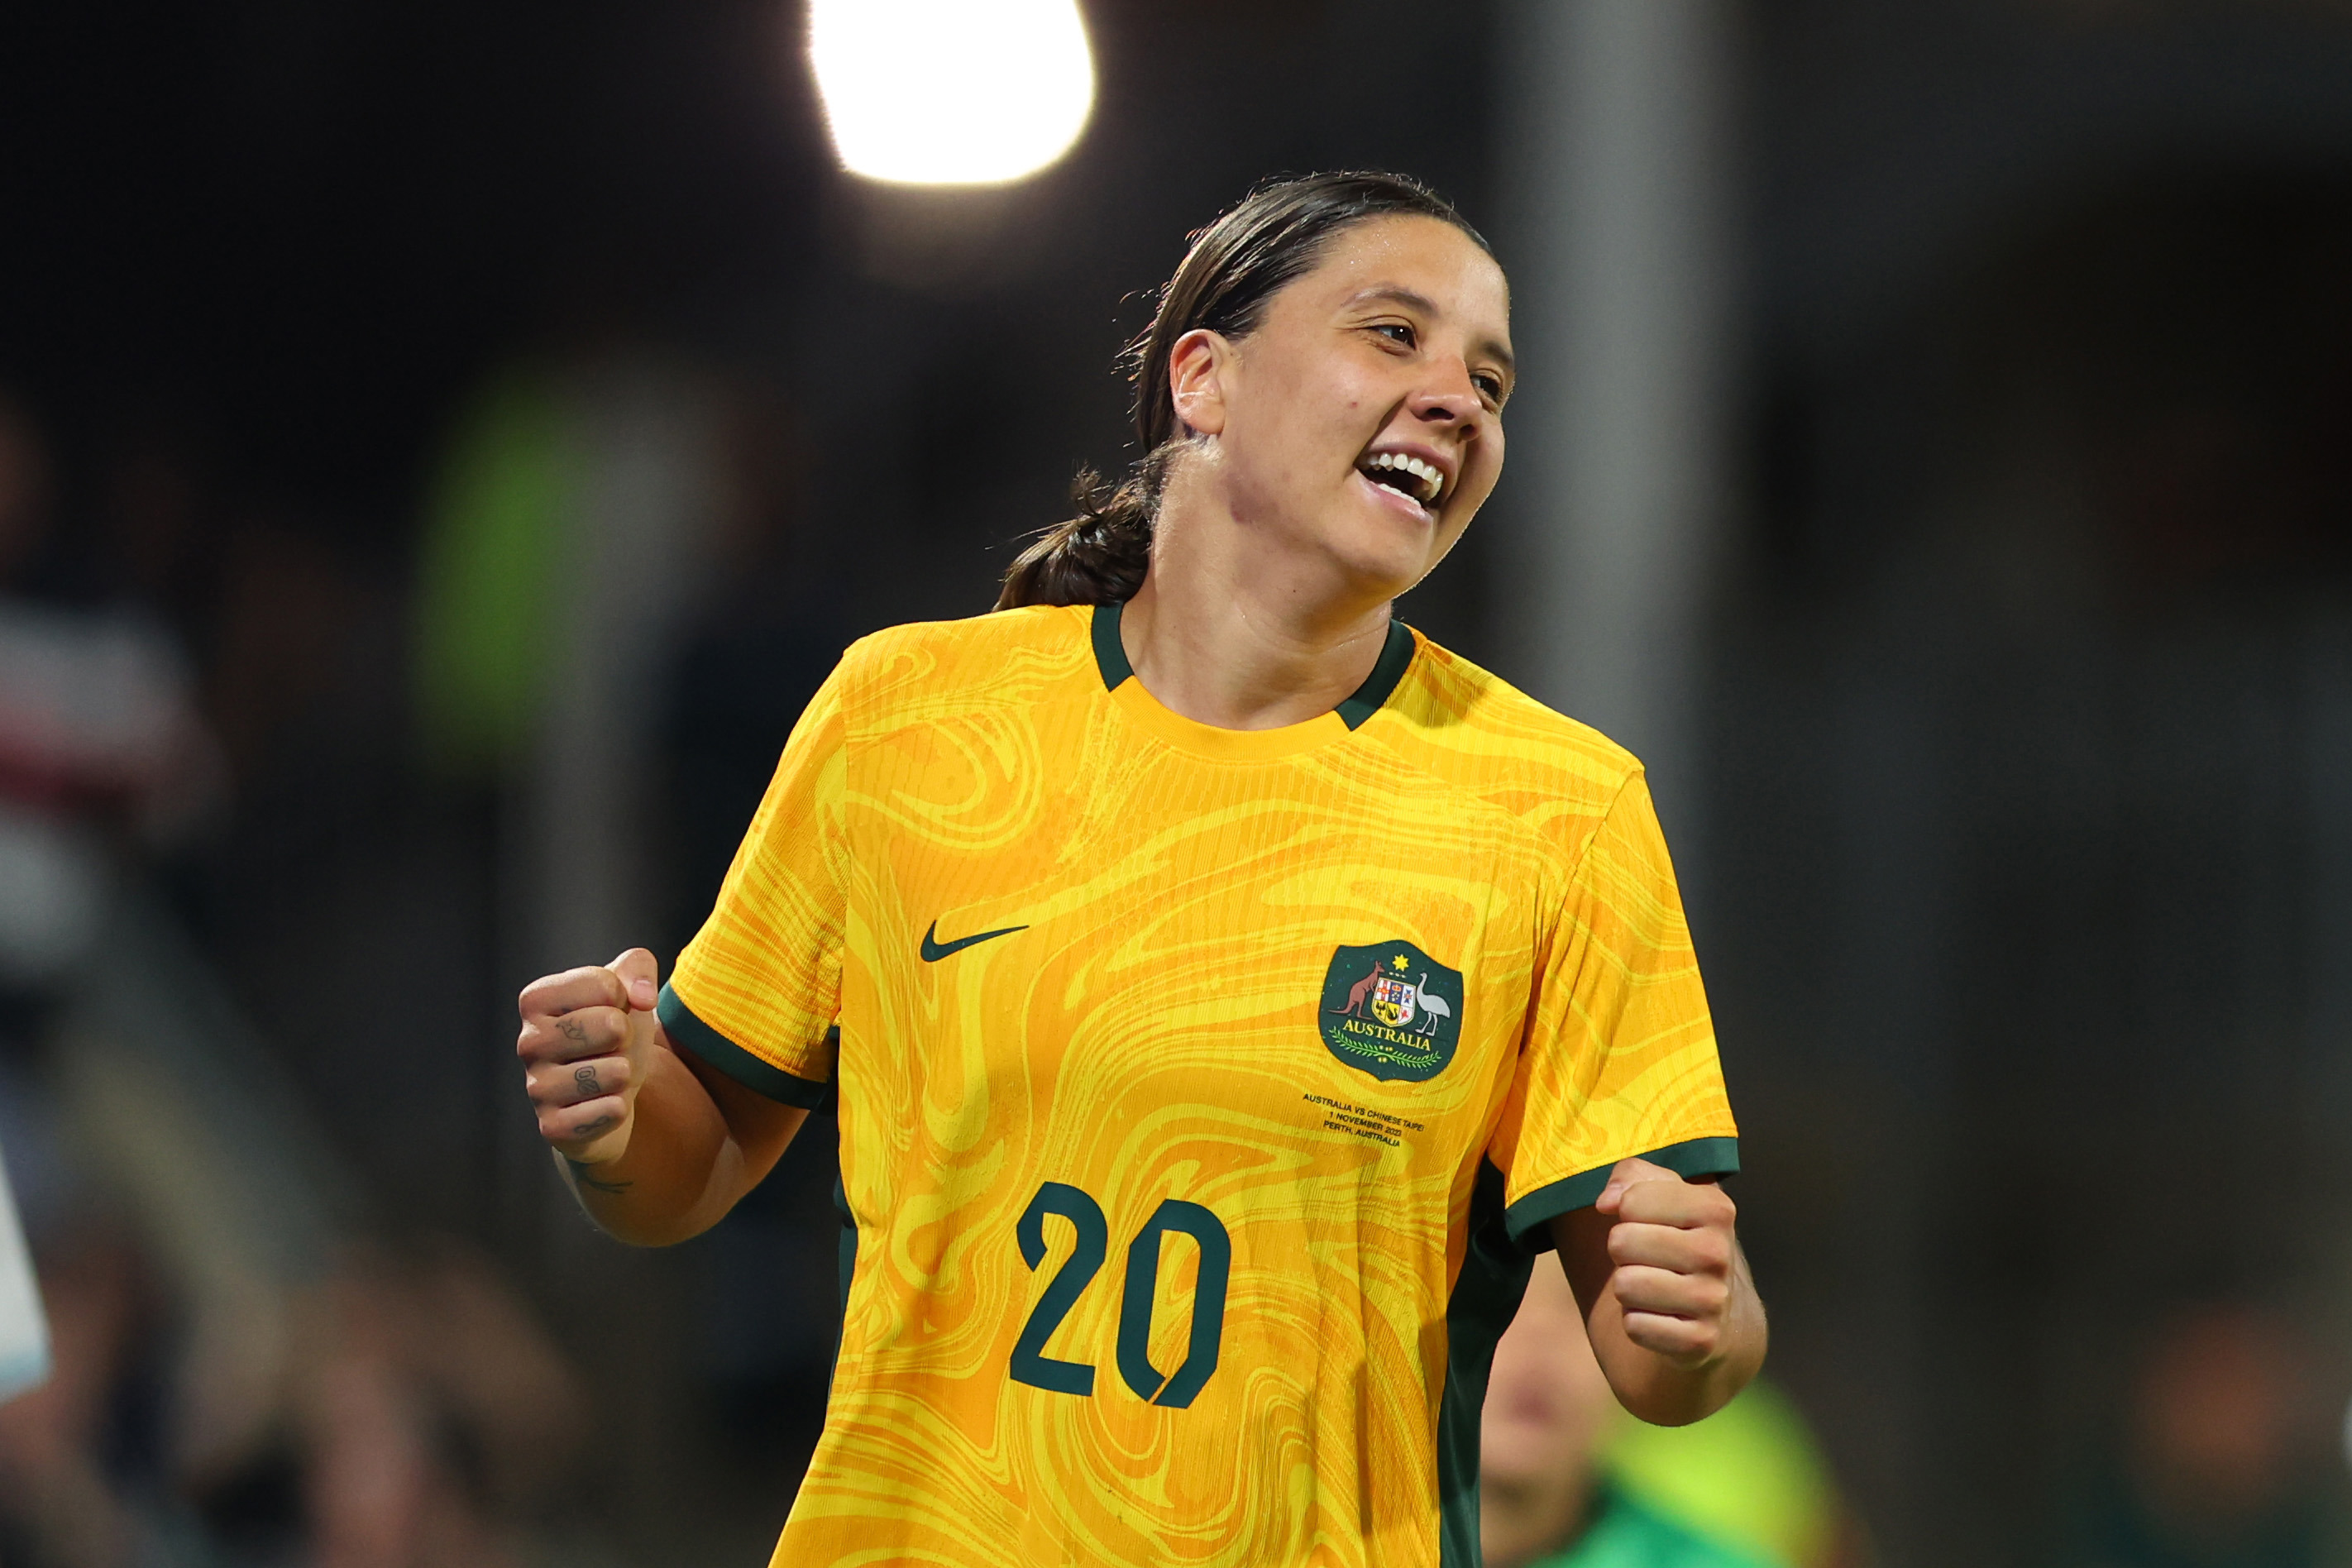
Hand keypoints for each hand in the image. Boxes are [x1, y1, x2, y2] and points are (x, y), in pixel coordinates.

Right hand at [516, 949, 660, 1167]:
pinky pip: (611, 1111)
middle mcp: (528, 1042)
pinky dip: (620, 1107)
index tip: (611, 1010)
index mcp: (536, 1000)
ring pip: (615, 1072)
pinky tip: (604, 1103)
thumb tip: (643, 998)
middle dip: (627, 1036)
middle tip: (612, 1046)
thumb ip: (637, 967)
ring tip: (608, 1075)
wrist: (611, 1093)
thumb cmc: (613, 1033)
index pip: (605, 985)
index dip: (625, 998)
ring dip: (625, 1074)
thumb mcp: (627, 989)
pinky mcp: (553, 1127)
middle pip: (611, 1025)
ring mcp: (536, 1088)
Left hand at [1593, 1157, 1739, 1369]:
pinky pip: (1634, 1327)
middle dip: (1620, 1249)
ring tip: (1651, 1284)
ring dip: (1626, 1287)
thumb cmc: (1675, 1236)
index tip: (1643, 1219)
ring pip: (1624, 1286)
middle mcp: (1718, 1254)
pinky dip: (1636, 1322)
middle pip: (1620, 1242)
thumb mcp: (1661, 1192)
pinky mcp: (1700, 1342)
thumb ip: (1630, 1175)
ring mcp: (1712, 1301)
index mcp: (1714, 1209)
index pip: (1631, 1200)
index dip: (1625, 1209)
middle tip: (1644, 1257)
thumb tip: (1607, 1202)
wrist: (1717, 1309)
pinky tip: (1660, 1315)